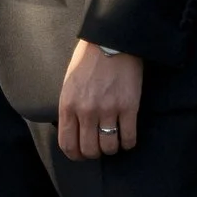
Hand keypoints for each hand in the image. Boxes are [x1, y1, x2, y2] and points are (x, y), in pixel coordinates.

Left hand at [56, 40, 142, 161]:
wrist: (111, 41)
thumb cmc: (88, 61)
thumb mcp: (69, 84)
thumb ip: (69, 108)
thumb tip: (73, 130)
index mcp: (68, 105)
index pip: (67, 144)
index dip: (76, 155)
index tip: (82, 155)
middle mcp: (86, 111)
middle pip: (90, 150)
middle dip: (95, 153)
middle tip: (100, 147)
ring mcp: (108, 110)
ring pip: (109, 147)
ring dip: (112, 148)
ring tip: (114, 140)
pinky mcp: (129, 107)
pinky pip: (128, 138)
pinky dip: (128, 143)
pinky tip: (127, 138)